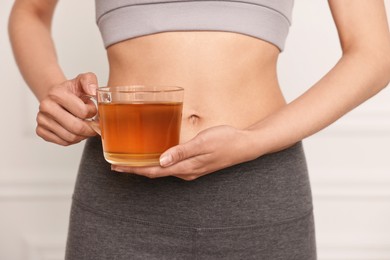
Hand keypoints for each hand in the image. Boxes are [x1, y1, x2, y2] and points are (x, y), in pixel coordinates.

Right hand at [36, 72, 97, 145]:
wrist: (57, 97)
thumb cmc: (72, 91)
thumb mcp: (83, 80)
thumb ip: (90, 80)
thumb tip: (93, 91)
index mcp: (56, 93)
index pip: (83, 112)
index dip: (92, 113)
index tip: (92, 109)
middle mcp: (45, 106)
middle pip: (76, 127)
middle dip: (90, 129)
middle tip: (94, 125)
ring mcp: (41, 119)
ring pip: (70, 137)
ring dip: (83, 135)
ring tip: (85, 126)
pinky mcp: (40, 131)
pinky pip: (63, 142)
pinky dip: (73, 140)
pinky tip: (75, 131)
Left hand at [111, 125, 257, 180]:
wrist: (245, 145)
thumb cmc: (226, 141)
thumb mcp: (203, 143)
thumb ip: (182, 152)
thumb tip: (161, 161)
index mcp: (186, 167)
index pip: (154, 171)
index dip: (134, 170)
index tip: (117, 167)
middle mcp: (186, 172)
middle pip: (155, 173)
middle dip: (135, 170)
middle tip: (117, 165)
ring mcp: (191, 169)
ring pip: (162, 170)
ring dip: (146, 166)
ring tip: (131, 161)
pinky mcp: (195, 164)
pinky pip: (171, 166)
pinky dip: (158, 162)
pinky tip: (155, 156)